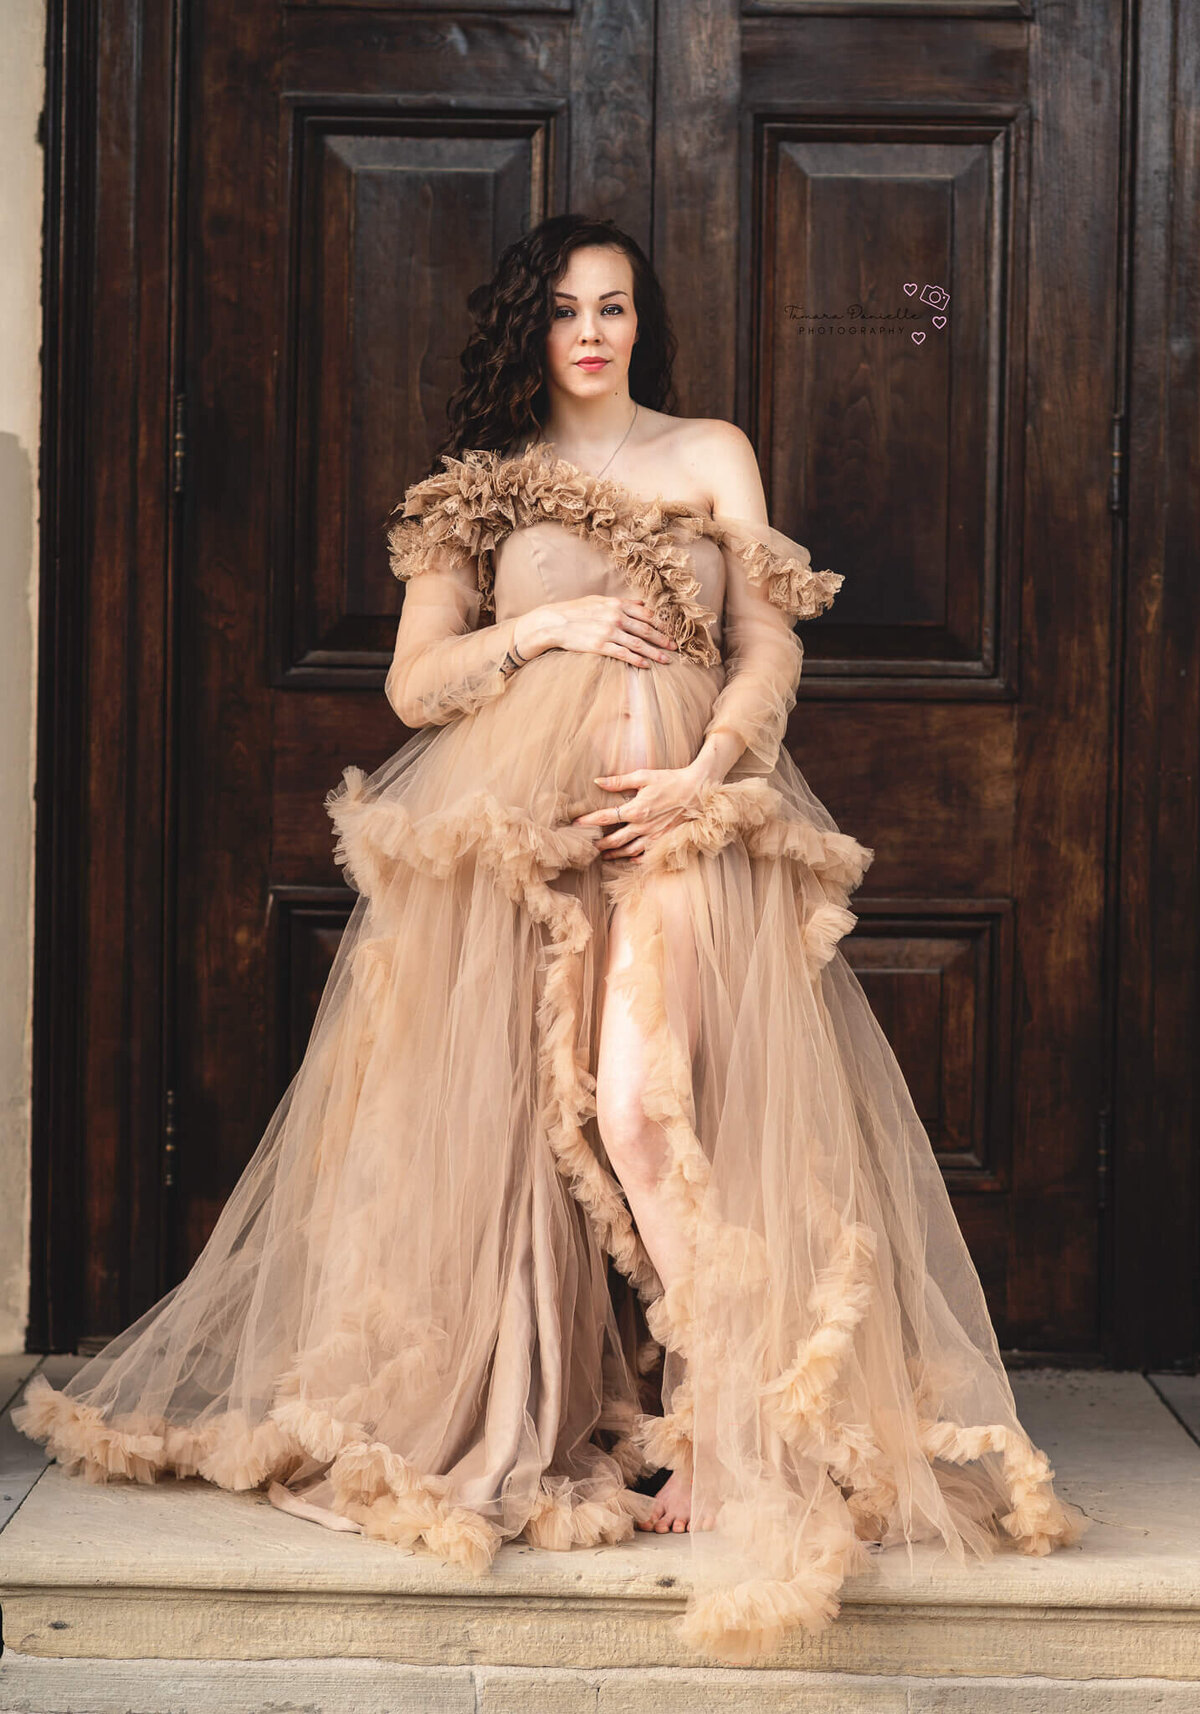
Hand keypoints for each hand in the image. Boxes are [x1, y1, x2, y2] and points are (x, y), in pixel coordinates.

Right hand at [518, 596, 678, 668]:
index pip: (646, 614)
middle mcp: (616, 617)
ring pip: (638, 644)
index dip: (662, 624)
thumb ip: (622, 602)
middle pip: (646, 630)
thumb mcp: (599, 600)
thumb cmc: (576, 610)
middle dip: (663, 639)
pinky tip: (646, 666)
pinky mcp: (600, 646)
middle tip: (675, 648)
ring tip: (666, 660)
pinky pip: (623, 654)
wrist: (554, 622)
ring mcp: (608, 632)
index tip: (672, 631)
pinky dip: (636, 660)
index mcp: (617, 604)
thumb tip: (642, 603)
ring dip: (654, 653)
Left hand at [572, 761, 718, 860]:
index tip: (575, 824)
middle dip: (598, 844)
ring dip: (613, 854)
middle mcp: (643, 826)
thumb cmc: (671, 780)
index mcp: (635, 809)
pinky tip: (628, 859)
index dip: (588, 821)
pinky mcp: (664, 841)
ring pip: (629, 851)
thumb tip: (598, 782)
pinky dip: (635, 859)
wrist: (698, 790)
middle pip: (614, 840)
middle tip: (586, 846)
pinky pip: (647, 855)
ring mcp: (654, 836)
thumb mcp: (644, 776)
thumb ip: (619, 781)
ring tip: (603, 855)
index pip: (605, 818)